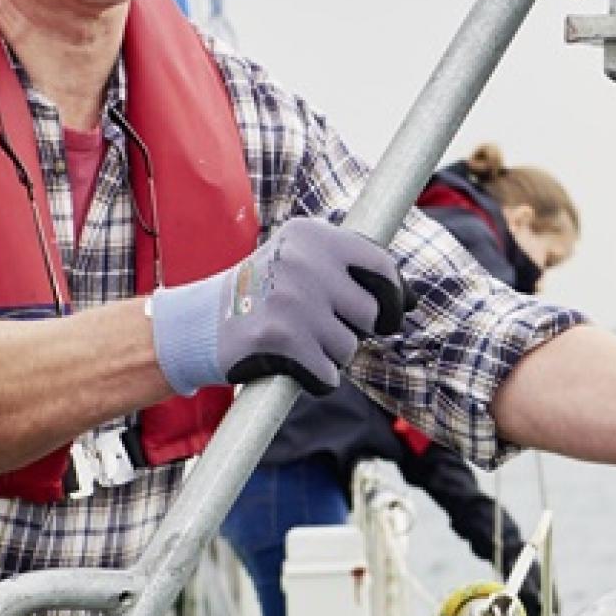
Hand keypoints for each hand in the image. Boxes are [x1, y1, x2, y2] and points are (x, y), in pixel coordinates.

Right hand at [152, 217, 408, 396]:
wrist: (202, 323)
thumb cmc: (266, 292)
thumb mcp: (301, 259)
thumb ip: (353, 270)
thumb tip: (413, 299)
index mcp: (312, 236)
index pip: (380, 266)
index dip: (394, 297)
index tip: (393, 315)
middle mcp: (302, 262)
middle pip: (369, 314)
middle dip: (352, 329)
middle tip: (316, 325)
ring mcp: (290, 300)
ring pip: (349, 348)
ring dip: (331, 355)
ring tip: (297, 341)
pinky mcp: (278, 340)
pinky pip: (327, 374)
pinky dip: (316, 379)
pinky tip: (292, 365)